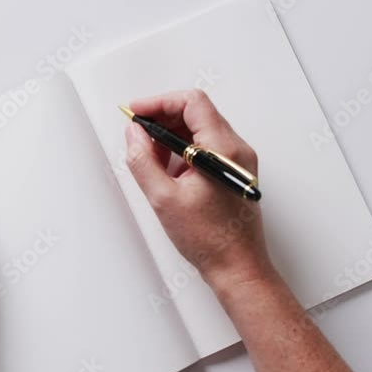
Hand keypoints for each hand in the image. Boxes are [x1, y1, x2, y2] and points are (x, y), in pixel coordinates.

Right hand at [125, 90, 278, 294]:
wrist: (238, 268)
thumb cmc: (210, 240)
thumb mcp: (164, 199)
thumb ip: (143, 161)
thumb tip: (134, 135)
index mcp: (223, 149)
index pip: (192, 103)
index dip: (159, 103)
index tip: (136, 113)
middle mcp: (236, 150)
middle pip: (196, 114)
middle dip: (162, 121)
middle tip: (138, 137)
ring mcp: (237, 161)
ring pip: (200, 131)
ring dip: (171, 138)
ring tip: (152, 161)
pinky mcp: (233, 173)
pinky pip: (206, 149)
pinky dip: (183, 153)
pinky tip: (168, 174)